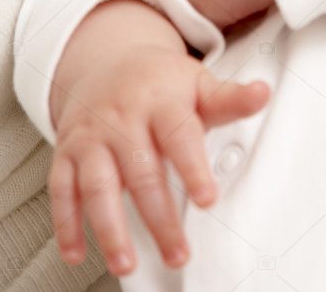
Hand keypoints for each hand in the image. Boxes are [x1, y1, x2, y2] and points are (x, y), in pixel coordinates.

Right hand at [49, 41, 269, 276]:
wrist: (108, 61)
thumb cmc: (161, 82)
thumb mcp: (197, 83)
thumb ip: (230, 99)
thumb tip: (263, 94)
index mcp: (160, 100)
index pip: (179, 136)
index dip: (193, 169)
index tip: (207, 200)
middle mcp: (123, 118)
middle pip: (141, 172)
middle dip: (159, 218)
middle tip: (178, 253)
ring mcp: (92, 136)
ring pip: (98, 185)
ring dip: (110, 229)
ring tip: (127, 263)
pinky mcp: (67, 152)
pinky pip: (61, 189)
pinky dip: (66, 224)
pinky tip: (77, 253)